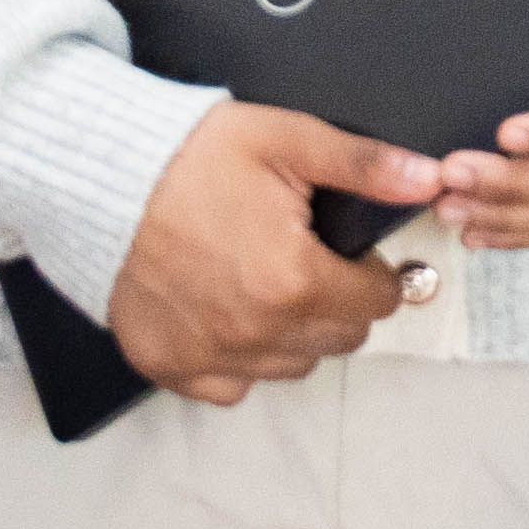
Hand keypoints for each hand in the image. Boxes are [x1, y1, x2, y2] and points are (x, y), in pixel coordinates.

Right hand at [104, 101, 439, 407]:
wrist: (99, 178)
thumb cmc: (193, 156)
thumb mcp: (287, 140)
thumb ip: (365, 166)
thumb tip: (429, 179)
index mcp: (295, 281)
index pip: (378, 302)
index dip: (374, 273)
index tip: (356, 254)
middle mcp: (257, 333)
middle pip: (341, 339)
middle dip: (341, 303)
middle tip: (312, 262)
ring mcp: (211, 357)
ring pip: (292, 367)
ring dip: (295, 334)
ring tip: (269, 283)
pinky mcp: (170, 366)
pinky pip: (231, 387)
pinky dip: (240, 361)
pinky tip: (228, 315)